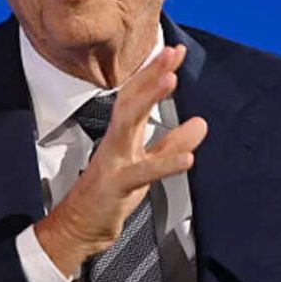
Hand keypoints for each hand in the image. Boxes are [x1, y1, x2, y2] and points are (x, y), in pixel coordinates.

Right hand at [35, 45, 207, 276]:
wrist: (79, 228)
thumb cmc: (110, 195)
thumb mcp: (147, 164)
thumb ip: (173, 143)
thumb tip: (201, 123)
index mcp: (124, 135)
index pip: (138, 95)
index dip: (155, 73)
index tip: (174, 52)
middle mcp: (116, 141)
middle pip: (131, 99)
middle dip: (151, 74)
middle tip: (170, 53)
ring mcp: (113, 161)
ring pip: (128, 123)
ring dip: (149, 99)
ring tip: (170, 80)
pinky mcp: (116, 185)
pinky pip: (142, 172)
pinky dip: (165, 164)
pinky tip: (188, 159)